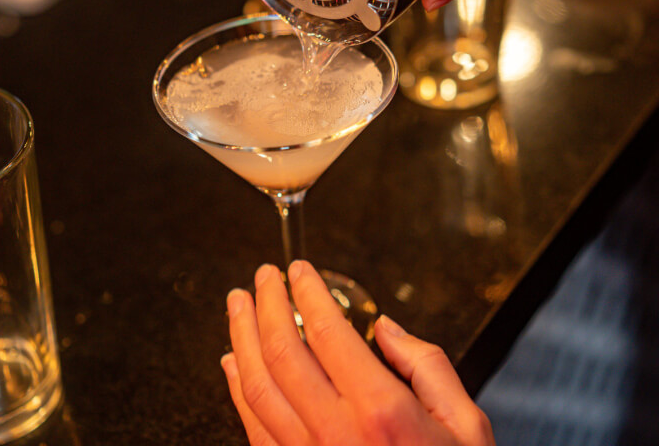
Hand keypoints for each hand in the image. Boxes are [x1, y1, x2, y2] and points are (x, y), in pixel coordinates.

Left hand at [221, 260, 494, 444]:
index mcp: (382, 412)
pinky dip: (237, 388)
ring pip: (258, 387)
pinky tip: (233, 363)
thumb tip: (387, 328)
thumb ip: (428, 366)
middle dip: (266, 305)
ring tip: (238, 305)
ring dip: (242, 338)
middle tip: (263, 277)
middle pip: (283, 353)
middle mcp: (337, 433)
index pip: (329, 333)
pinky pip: (253, 426)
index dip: (308, 293)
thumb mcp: (466, 425)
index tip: (300, 271)